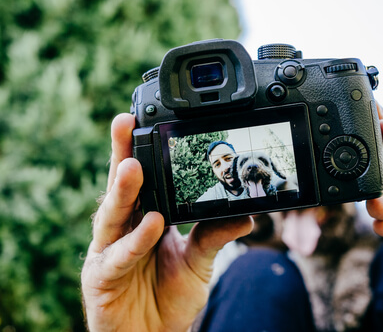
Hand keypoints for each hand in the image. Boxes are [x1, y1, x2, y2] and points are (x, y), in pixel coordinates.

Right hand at [81, 113, 252, 331]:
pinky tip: (152, 223)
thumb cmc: (169, 296)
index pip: (141, 179)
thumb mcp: (199, 261)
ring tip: (133, 166)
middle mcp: (122, 229)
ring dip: (122, 191)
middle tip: (125, 121)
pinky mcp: (101, 278)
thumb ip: (214, 236)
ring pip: (112, 216)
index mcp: (142, 217)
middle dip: (122, 153)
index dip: (139, 150)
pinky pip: (119, 257)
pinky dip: (136, 241)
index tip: (145, 121)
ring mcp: (108, 252)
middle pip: (120, 186)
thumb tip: (245, 214)